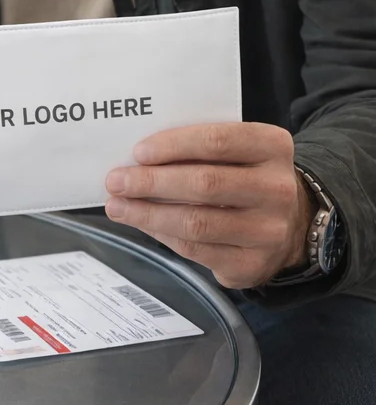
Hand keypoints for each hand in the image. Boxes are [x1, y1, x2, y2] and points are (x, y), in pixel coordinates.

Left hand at [104, 123, 314, 289]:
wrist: (289, 222)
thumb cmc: (243, 175)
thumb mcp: (234, 151)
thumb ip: (196, 149)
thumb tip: (136, 160)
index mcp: (272, 147)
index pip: (217, 140)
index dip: (173, 146)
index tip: (138, 152)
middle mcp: (277, 189)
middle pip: (204, 183)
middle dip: (151, 182)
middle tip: (115, 181)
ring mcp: (269, 231)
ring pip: (196, 222)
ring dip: (147, 214)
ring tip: (117, 206)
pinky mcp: (252, 264)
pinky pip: (195, 250)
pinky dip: (161, 234)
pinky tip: (141, 223)